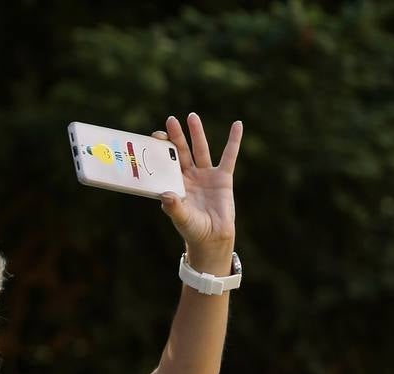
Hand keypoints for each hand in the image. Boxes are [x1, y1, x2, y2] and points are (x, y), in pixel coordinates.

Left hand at [155, 113, 242, 268]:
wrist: (213, 238)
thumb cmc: (193, 230)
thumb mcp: (182, 219)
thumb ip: (173, 208)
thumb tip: (166, 196)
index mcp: (176, 184)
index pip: (166, 163)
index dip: (161, 150)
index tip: (156, 137)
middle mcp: (189, 177)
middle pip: (181, 152)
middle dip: (176, 136)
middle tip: (170, 120)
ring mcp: (206, 175)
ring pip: (201, 150)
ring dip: (197, 133)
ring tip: (192, 116)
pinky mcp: (223, 177)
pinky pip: (229, 156)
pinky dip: (234, 140)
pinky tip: (237, 125)